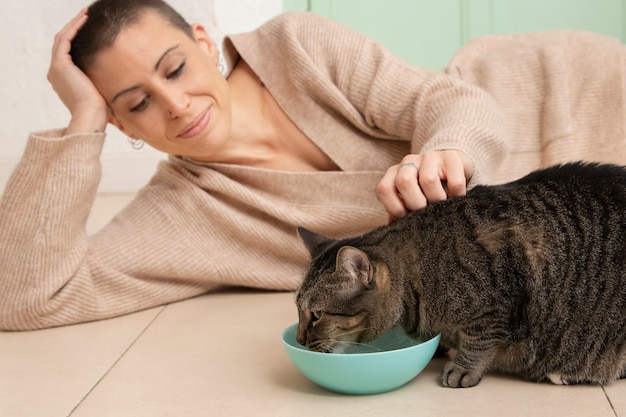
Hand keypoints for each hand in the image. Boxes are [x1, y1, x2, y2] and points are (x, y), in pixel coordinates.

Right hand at [47, 8, 108, 133]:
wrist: (91, 116)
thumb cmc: (101, 111)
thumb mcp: (104, 92)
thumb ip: (106, 83)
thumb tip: (125, 81)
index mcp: (64, 81)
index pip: (69, 55)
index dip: (77, 40)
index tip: (91, 31)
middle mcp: (56, 73)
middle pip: (63, 44)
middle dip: (74, 29)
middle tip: (86, 16)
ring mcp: (56, 68)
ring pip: (62, 39)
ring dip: (73, 24)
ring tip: (85, 14)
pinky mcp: (60, 64)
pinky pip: (64, 39)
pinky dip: (73, 27)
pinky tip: (84, 19)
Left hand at [376, 150, 473, 219]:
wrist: (453, 165)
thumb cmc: (427, 189)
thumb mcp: (411, 197)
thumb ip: (401, 211)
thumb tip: (394, 229)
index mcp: (394, 172)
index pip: (384, 189)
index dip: (394, 209)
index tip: (408, 219)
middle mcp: (409, 161)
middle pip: (404, 182)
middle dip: (415, 204)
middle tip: (427, 215)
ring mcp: (430, 157)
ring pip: (428, 180)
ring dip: (437, 200)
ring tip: (443, 208)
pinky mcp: (452, 157)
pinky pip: (454, 181)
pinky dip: (456, 195)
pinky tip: (457, 198)